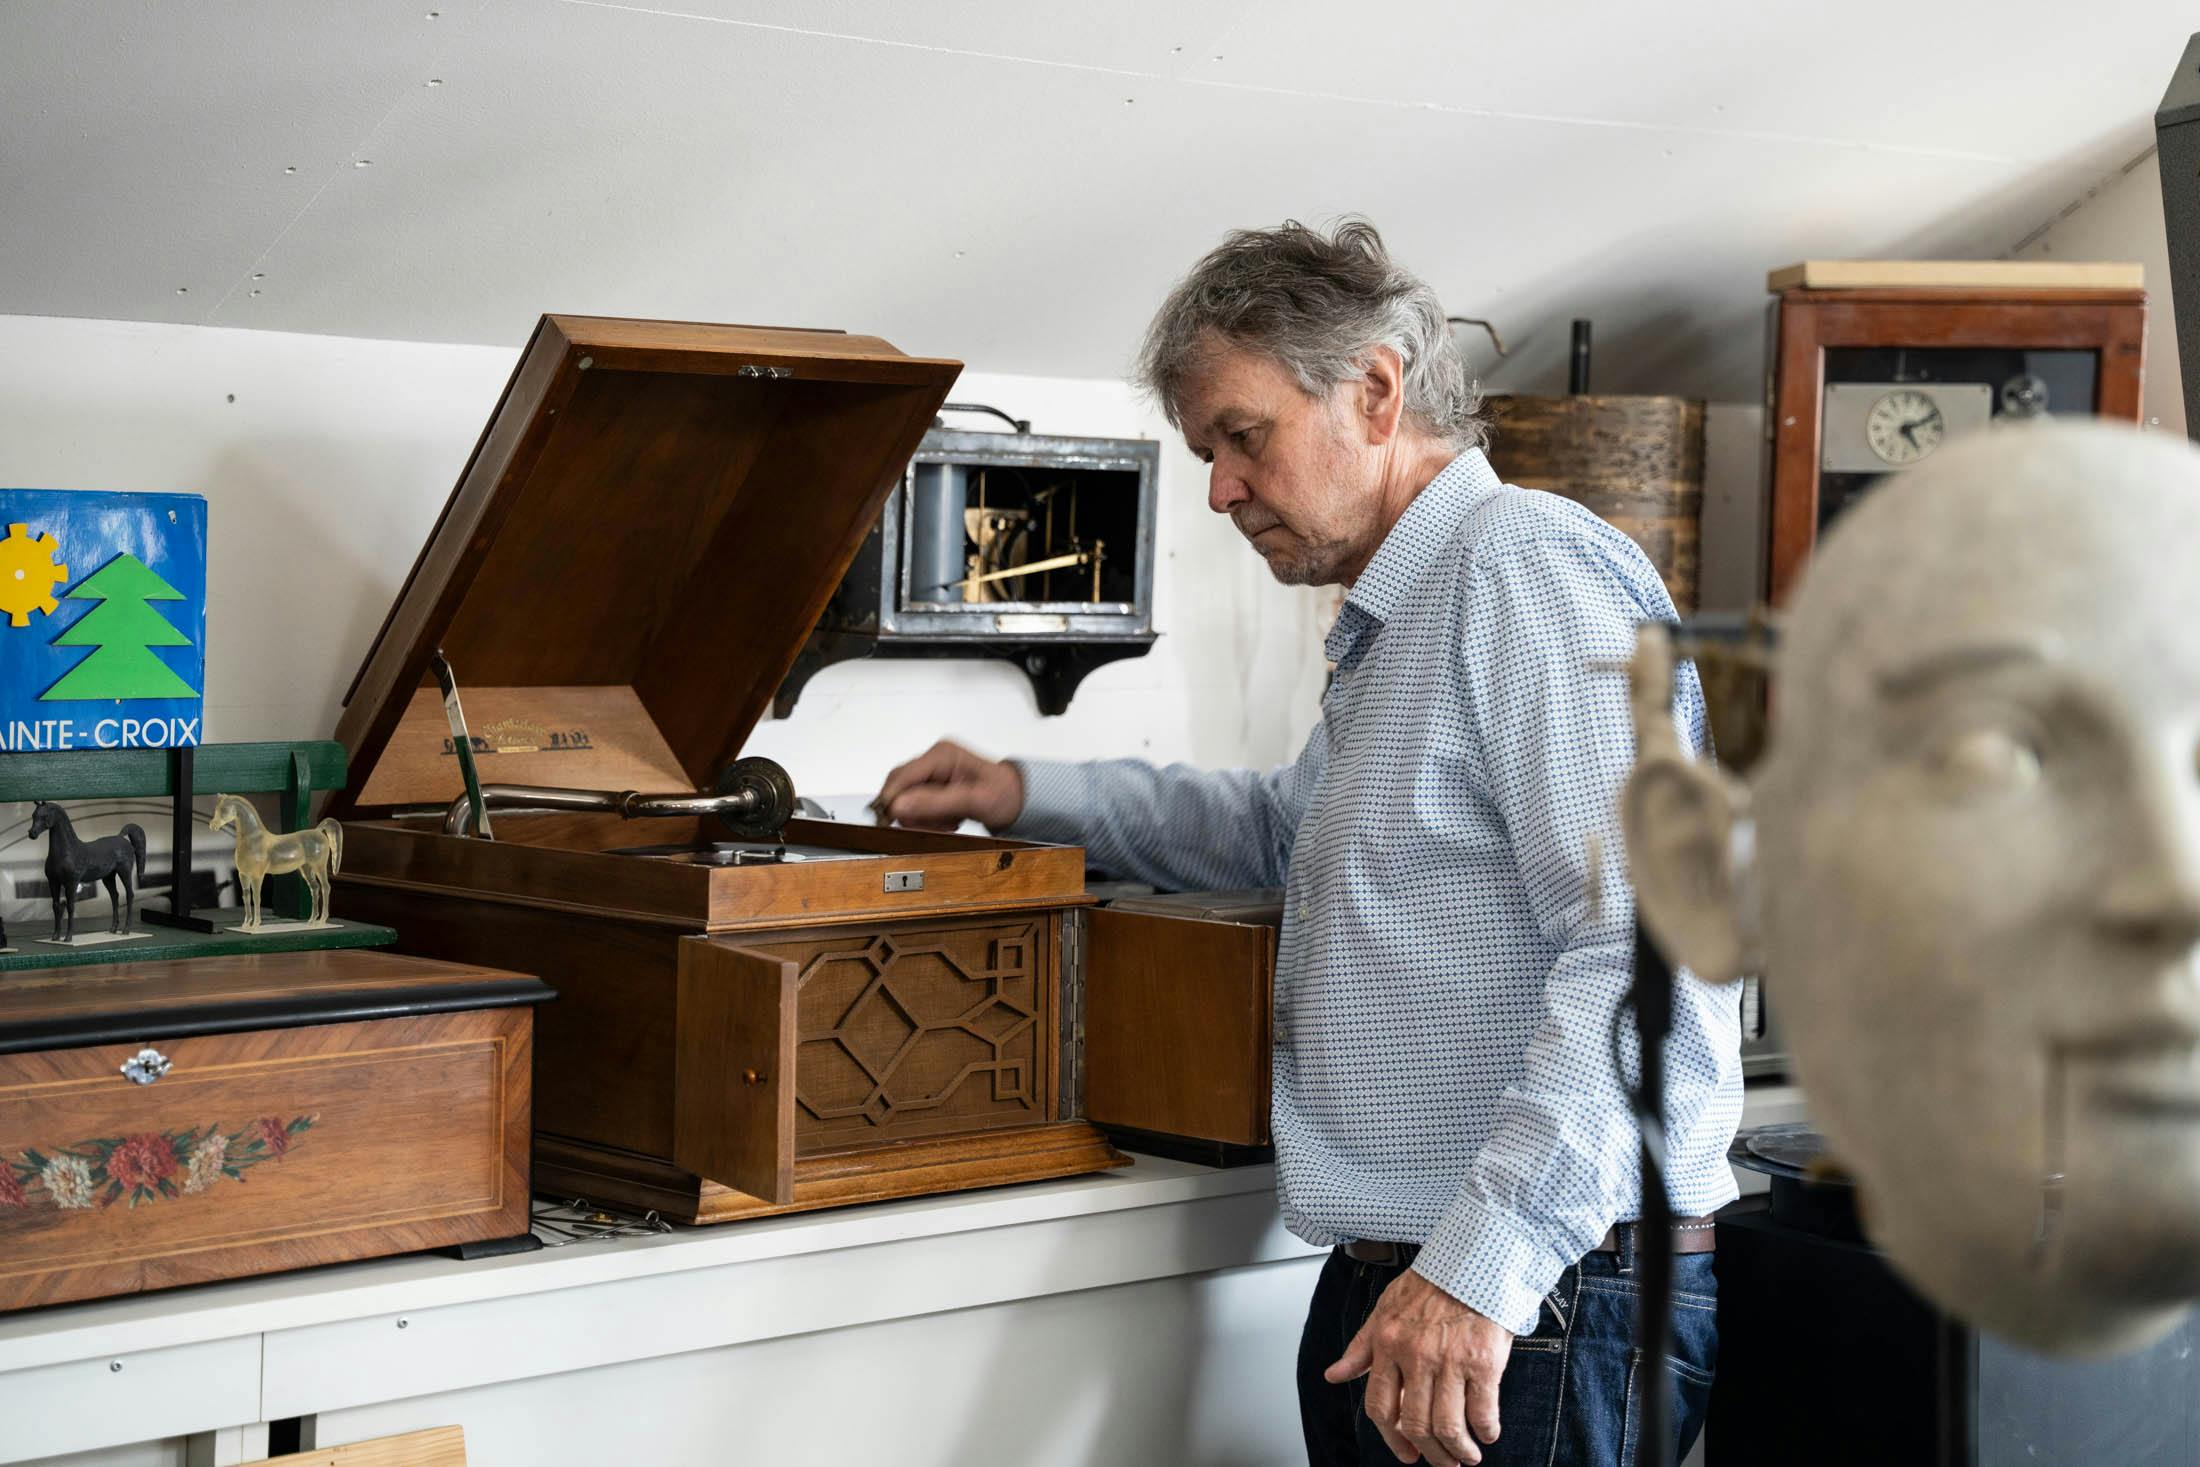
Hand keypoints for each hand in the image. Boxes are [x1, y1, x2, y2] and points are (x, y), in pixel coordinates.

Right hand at [873, 740, 1024, 831]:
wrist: (1017, 798)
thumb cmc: (1004, 794)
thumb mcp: (974, 801)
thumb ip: (935, 803)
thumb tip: (898, 806)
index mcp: (942, 755)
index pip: (902, 776)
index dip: (892, 800)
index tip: (889, 822)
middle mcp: (933, 759)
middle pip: (899, 788)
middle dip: (912, 813)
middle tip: (935, 826)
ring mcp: (932, 771)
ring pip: (906, 799)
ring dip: (923, 818)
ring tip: (949, 823)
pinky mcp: (933, 784)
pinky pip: (917, 805)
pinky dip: (928, 818)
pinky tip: (948, 820)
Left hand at [1326, 1268, 1512, 1465]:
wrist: (1474, 1261)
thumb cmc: (1431, 1284)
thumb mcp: (1385, 1309)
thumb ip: (1361, 1347)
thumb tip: (1334, 1375)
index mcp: (1387, 1344)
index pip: (1379, 1407)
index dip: (1392, 1439)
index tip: (1408, 1454)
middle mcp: (1415, 1356)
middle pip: (1416, 1425)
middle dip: (1432, 1454)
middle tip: (1444, 1462)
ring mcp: (1449, 1360)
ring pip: (1447, 1426)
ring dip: (1459, 1451)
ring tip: (1468, 1456)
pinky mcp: (1482, 1361)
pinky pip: (1482, 1412)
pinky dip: (1486, 1430)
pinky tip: (1488, 1431)